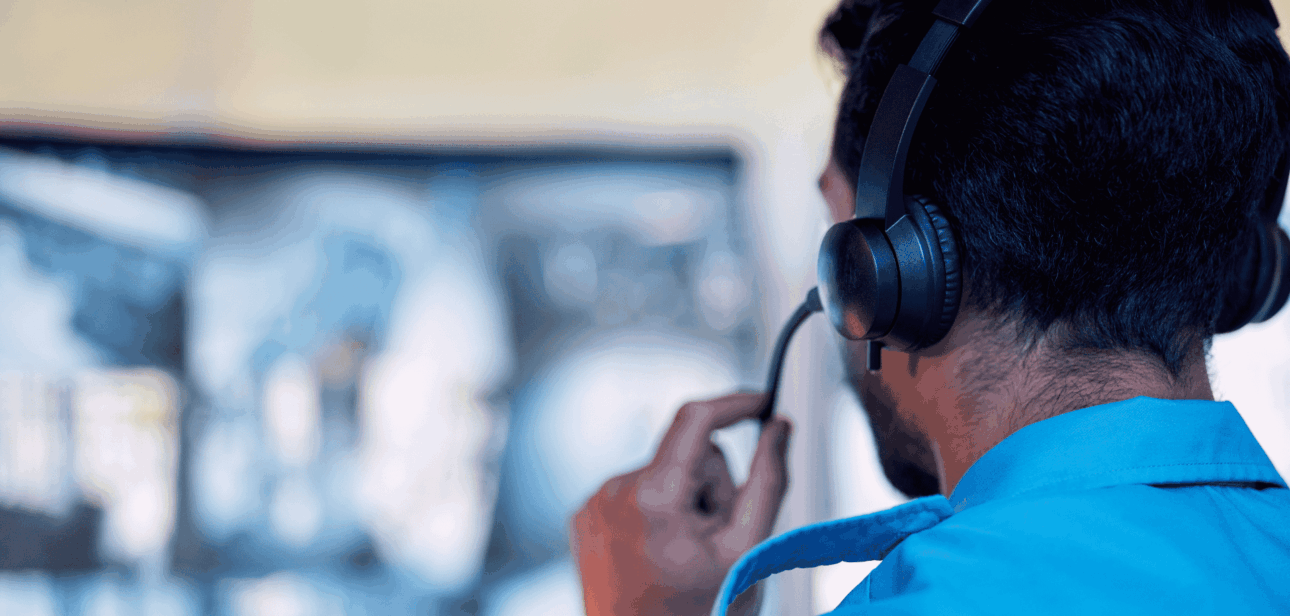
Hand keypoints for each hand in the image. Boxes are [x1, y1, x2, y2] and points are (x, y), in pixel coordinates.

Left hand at [572, 393, 792, 615]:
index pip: (696, 418)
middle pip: (688, 454)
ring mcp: (594, 503)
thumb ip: (769, 481)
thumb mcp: (747, 550)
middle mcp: (613, 491)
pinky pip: (637, 492)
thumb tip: (778, 429)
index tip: (763, 403)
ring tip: (685, 554)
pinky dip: (658, 513)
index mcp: (652, 497)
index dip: (736, 403)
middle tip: (715, 540)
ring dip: (686, 504)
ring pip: (665, 474)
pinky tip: (660, 553)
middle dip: (713, 486)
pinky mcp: (586, 515)